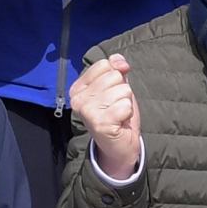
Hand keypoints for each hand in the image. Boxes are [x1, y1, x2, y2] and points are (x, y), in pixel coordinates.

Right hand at [70, 53, 141, 180]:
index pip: (104, 65)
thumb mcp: (117, 87)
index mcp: (78, 88)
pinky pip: (125, 105)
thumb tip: (120, 61)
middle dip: (122, 91)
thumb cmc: (117, 115)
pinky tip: (120, 122)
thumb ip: (117, 70)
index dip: (116, 76)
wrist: (119, 146)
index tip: (112, 93)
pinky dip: (128, 114)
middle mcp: (78, 99)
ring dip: (126, 103)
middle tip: (116, 107)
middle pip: (114, 76)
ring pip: (122, 90)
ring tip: (118, 115)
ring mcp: (87, 111)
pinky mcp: (100, 123)